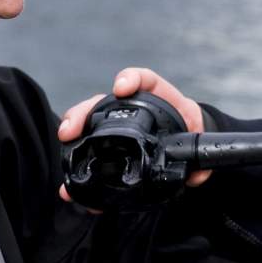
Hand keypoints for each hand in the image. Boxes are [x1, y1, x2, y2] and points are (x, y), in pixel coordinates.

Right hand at [56, 67, 210, 202]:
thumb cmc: (189, 134)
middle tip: (72, 127)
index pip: (144, 79)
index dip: (131, 78)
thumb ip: (197, 154)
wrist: (185, 143)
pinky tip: (70, 184)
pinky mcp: (107, 145)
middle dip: (84, 111)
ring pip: (88, 121)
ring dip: (72, 130)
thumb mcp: (197, 141)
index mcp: (158, 98)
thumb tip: (196, 175)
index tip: (121, 87)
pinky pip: (89, 150)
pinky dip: (78, 166)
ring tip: (64, 143)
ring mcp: (115, 124)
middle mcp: (131, 107)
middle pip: (103, 101)